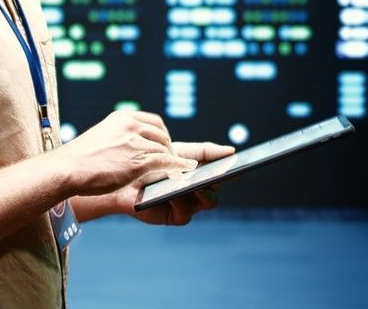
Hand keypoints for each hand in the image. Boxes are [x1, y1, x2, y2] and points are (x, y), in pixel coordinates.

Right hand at [55, 111, 197, 195]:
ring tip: (177, 170)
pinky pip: (166, 162)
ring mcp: (135, 142)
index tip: (164, 145)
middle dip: (168, 148)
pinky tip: (185, 170)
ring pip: (164, 149)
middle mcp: (130, 125)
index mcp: (121, 118)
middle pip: (161, 134)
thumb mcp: (101, 138)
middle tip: (170, 161)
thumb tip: (129, 148)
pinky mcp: (139, 160)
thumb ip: (118, 138)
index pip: (153, 121)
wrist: (67, 169)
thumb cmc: (80, 159)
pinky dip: (178, 166)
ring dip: (173, 160)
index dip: (162, 134)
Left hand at [119, 141, 235, 225]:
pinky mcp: (175, 216)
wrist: (127, 176)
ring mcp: (190, 205)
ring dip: (202, 191)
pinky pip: (185, 213)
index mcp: (204, 175)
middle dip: (218, 179)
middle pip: (218, 188)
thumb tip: (232, 151)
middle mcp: (201, 192)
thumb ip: (205, 152)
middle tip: (217, 172)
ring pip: (207, 202)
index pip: (223, 173)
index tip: (239, 162)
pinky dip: (181, 202)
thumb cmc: (155, 163)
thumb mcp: (180, 152)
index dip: (233, 169)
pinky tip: (172, 193)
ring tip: (195, 182)